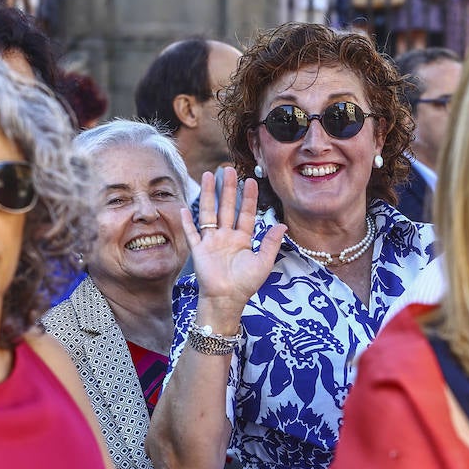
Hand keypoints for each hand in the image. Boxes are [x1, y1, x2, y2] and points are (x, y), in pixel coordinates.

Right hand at [179, 169, 285, 327]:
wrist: (227, 300)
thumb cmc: (246, 284)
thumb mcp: (263, 262)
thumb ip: (271, 243)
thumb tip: (283, 224)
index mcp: (242, 239)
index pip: (246, 213)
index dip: (248, 197)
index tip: (250, 180)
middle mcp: (226, 237)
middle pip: (227, 207)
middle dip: (227, 188)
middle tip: (228, 169)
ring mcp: (211, 242)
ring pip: (209, 213)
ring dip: (208, 195)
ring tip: (208, 176)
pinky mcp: (199, 250)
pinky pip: (192, 233)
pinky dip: (188, 222)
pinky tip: (185, 208)